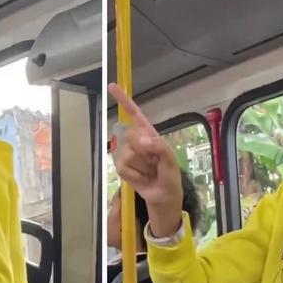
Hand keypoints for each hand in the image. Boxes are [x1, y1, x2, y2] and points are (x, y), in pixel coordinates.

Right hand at [108, 83, 182, 236]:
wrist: (164, 196)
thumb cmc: (170, 175)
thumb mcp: (170, 159)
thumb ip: (159, 147)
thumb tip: (143, 140)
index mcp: (148, 134)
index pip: (134, 114)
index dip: (124, 100)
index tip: (112, 87)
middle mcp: (136, 141)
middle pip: (130, 136)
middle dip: (143, 150)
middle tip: (154, 161)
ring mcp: (127, 154)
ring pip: (127, 154)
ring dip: (141, 166)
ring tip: (149, 171)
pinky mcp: (122, 168)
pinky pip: (123, 167)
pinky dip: (134, 175)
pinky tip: (142, 178)